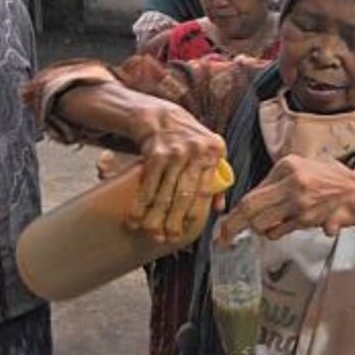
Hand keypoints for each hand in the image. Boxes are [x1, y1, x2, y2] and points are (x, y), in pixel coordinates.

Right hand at [129, 107, 226, 242]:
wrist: (160, 114)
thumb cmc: (186, 138)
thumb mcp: (208, 151)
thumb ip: (217, 178)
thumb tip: (220, 208)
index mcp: (214, 151)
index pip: (205, 190)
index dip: (194, 214)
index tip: (185, 233)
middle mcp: (198, 150)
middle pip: (185, 195)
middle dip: (173, 220)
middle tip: (165, 239)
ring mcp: (176, 151)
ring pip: (166, 192)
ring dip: (155, 216)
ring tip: (148, 232)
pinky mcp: (156, 151)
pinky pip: (149, 183)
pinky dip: (141, 202)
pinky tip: (134, 216)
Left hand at [217, 155, 354, 244]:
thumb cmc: (329, 180)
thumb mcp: (303, 166)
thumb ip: (279, 179)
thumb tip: (253, 198)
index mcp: (287, 165)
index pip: (254, 190)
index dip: (238, 208)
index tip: (229, 219)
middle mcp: (291, 181)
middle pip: (250, 206)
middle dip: (232, 225)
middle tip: (222, 237)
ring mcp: (299, 202)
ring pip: (262, 223)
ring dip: (258, 229)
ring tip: (263, 226)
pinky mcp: (306, 219)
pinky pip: (279, 231)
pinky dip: (275, 232)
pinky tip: (282, 226)